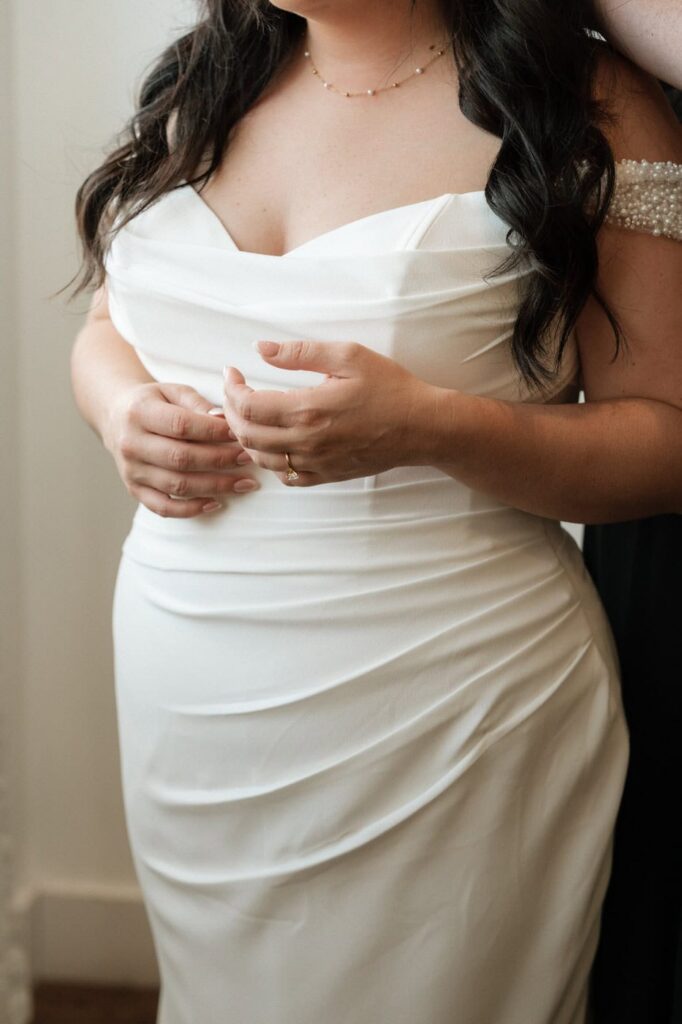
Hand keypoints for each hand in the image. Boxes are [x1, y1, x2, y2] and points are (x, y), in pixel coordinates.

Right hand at [104, 381, 259, 516]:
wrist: (116, 417)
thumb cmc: (155, 403)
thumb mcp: (173, 391)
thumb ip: (198, 403)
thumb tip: (224, 419)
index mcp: (139, 412)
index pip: (181, 425)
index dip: (214, 432)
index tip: (239, 433)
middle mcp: (131, 443)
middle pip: (181, 458)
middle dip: (220, 460)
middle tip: (248, 458)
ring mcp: (132, 470)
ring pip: (177, 484)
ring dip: (215, 486)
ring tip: (245, 482)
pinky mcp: (135, 490)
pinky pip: (164, 507)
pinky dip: (191, 510)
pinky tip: (216, 503)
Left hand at [222, 340, 441, 486]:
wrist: (421, 426)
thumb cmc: (389, 387)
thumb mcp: (348, 355)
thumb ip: (300, 352)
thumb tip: (260, 349)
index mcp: (307, 409)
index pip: (247, 405)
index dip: (230, 387)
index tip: (231, 371)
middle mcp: (306, 442)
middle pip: (246, 434)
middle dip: (229, 411)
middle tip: (234, 391)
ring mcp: (315, 463)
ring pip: (260, 458)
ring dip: (245, 436)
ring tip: (246, 415)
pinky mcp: (327, 475)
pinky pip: (286, 477)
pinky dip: (269, 461)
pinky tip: (273, 443)